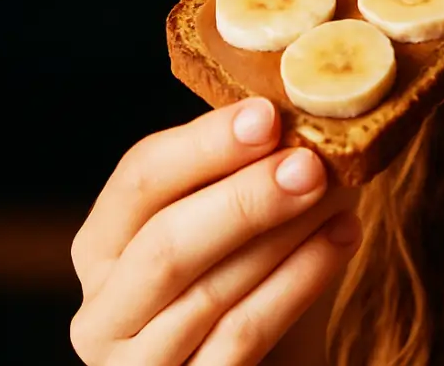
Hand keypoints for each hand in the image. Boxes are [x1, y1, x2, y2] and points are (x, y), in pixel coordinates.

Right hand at [70, 98, 360, 364]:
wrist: (273, 364)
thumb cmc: (252, 284)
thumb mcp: (238, 223)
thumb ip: (253, 169)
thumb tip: (309, 103)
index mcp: (104, 245)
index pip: (138, 180)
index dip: (204, 144)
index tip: (268, 114)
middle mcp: (102, 311)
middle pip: (164, 244)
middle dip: (244, 198)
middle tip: (310, 163)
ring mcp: (136, 365)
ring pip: (208, 293)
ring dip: (282, 237)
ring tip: (340, 196)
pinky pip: (242, 337)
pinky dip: (297, 284)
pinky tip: (342, 239)